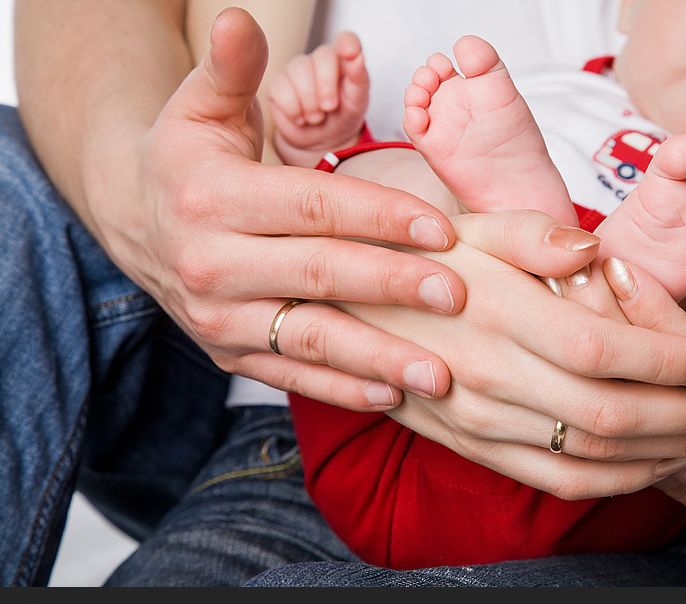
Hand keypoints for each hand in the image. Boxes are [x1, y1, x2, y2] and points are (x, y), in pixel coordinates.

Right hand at [91, 9, 468, 410]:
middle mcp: (211, 264)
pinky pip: (290, 374)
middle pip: (319, 274)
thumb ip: (231, 70)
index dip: (381, 217)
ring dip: (377, 357)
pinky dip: (342, 388)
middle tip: (457, 295)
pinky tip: (392, 395)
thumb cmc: (188, 161)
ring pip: (309, 338)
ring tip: (439, 373)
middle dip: (392, 286)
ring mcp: (219, 317)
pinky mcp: (229, 353)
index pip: (312, 207)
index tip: (444, 231)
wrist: (137, 223)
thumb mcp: (200, 108)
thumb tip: (239, 19)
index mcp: (211, 197)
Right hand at [268, 31, 369, 165]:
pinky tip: (300, 118)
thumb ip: (359, 79)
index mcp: (343, 60)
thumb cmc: (342, 117)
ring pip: (299, 73)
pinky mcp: (278, 85)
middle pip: (322, 58)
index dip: (348, 43)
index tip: (350, 53)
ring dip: (310, 103)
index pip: (346, 40)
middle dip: (327, 87)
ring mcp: (296, 70)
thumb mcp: (357, 103)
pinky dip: (294, 110)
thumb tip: (358, 57)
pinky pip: (281, 91)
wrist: (321, 141)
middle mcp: (318, 60)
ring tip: (316, 118)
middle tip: (330, 108)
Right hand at [333, 211, 685, 499]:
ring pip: (595, 461)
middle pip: (616, 418)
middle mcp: (491, 378)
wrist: (346, 314)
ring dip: (671, 454)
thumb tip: (595, 250)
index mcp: (498, 315)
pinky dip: (619, 481)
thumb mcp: (468, 226)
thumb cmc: (417, 261)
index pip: (609, 355)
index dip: (678, 364)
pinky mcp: (476, 448)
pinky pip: (559, 481)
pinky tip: (656, 461)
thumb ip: (534, 234)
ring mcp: (481, 423)